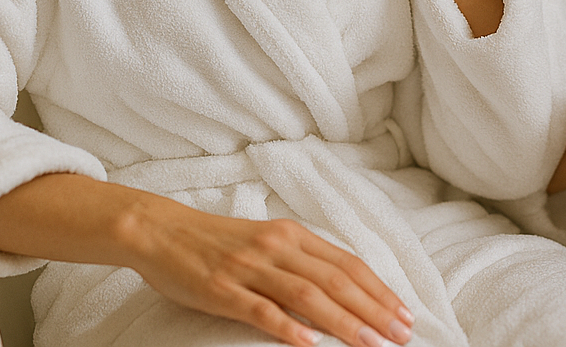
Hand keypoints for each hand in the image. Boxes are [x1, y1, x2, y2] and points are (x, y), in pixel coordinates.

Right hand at [133, 205, 413, 346]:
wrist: (161, 230)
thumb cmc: (216, 241)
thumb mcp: (267, 242)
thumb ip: (301, 260)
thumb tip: (343, 287)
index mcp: (292, 234)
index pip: (348, 264)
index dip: (379, 290)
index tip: (404, 314)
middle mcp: (278, 247)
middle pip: (336, 280)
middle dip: (374, 309)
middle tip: (401, 335)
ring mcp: (250, 268)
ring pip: (308, 295)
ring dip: (344, 322)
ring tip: (371, 344)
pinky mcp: (223, 289)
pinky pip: (261, 310)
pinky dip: (288, 328)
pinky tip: (310, 346)